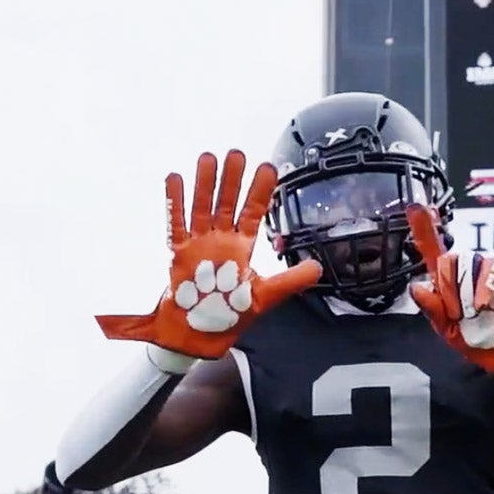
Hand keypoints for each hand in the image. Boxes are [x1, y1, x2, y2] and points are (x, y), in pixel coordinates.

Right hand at [96, 151, 321, 358]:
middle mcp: (220, 241)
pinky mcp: (178, 254)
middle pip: (226, 203)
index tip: (268, 168)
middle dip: (232, 180)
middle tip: (237, 154)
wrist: (198, 339)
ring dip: (205, 184)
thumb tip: (318, 268)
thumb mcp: (265, 298)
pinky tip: (176, 179)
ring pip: (201, 207)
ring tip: (209, 158)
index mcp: (241, 248)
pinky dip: (174, 202)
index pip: (253, 213)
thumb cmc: (230, 317)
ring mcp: (198, 245)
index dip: (260, 192)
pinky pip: (175, 223)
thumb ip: (290, 281)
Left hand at [405, 205, 493, 372]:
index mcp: (445, 283)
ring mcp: (486, 273)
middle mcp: (464, 272)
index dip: (424, 228)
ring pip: (471, 261)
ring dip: (468, 289)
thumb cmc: (476, 340)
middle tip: (457, 312)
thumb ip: (433, 310)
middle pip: (450, 258)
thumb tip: (417, 285)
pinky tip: (485, 303)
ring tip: (473, 312)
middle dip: (449, 287)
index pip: (432, 251)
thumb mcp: (448, 331)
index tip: (417, 207)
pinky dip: (487, 284)